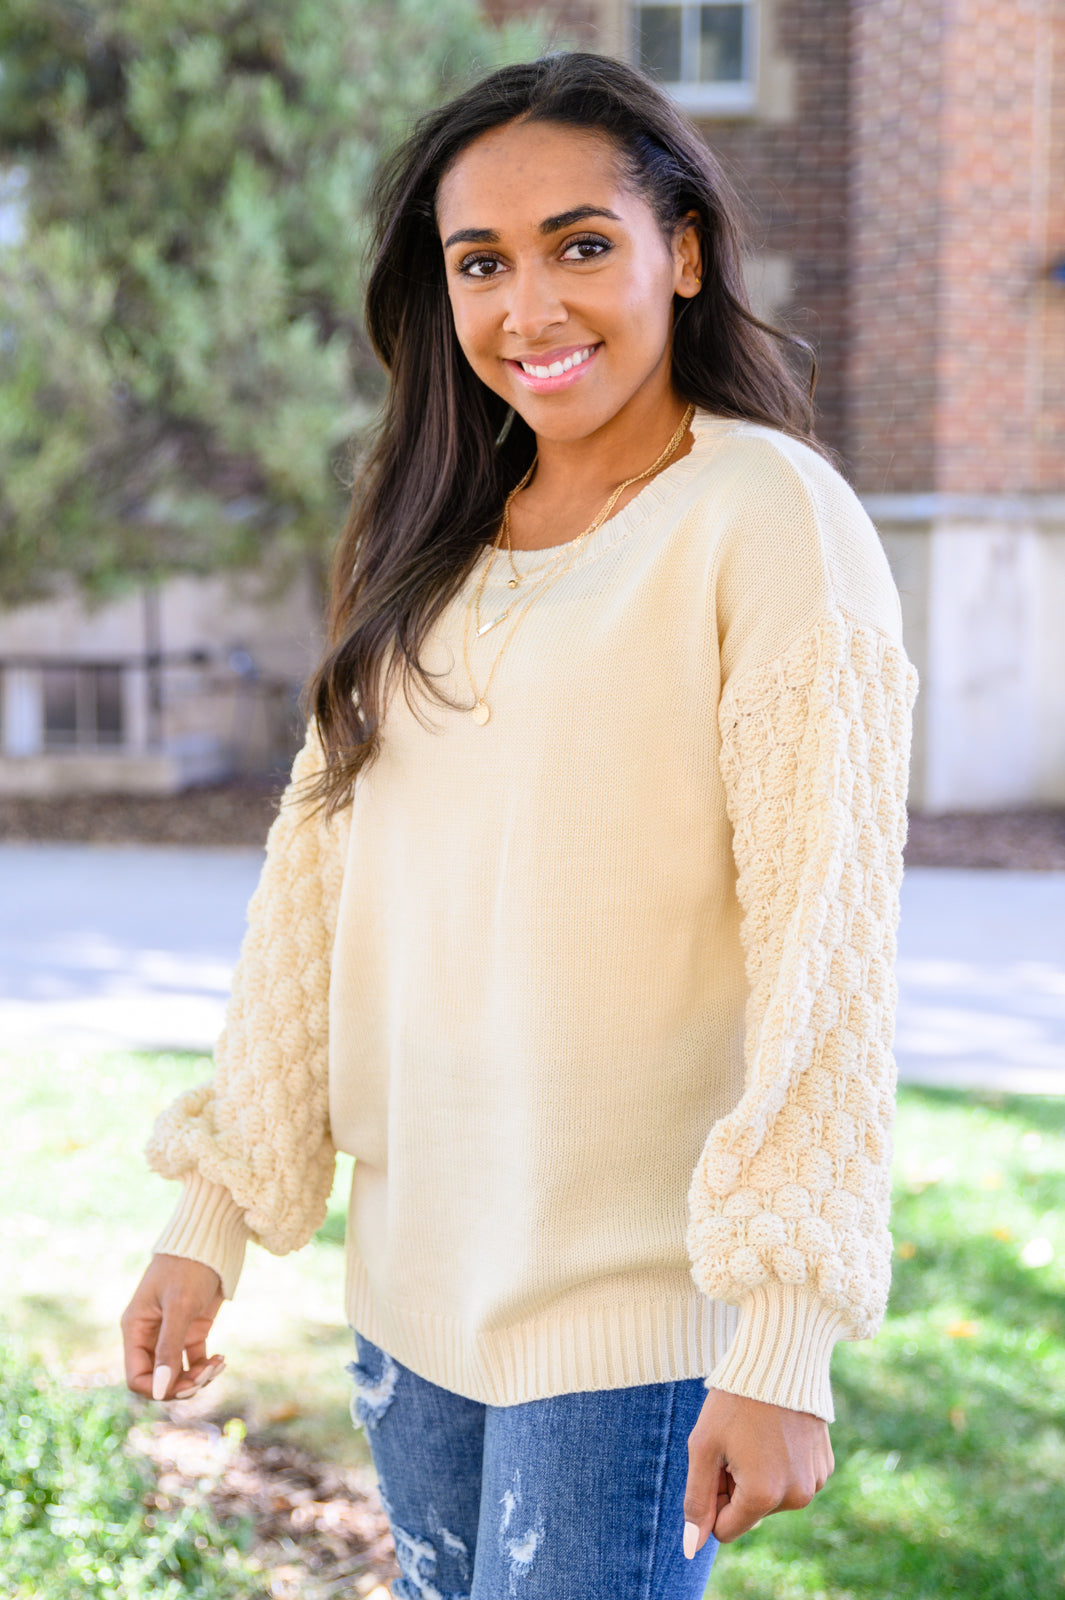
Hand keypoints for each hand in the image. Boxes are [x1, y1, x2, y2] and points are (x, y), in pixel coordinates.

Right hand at [121, 1253, 224, 1400]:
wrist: (212, 1239)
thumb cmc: (189, 1266)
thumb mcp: (179, 1306)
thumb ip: (169, 1349)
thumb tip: (160, 1392)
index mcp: (136, 1329)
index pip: (137, 1377)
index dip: (157, 1389)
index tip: (184, 1385)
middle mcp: (150, 1334)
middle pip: (159, 1379)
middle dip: (182, 1384)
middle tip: (207, 1374)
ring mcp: (172, 1333)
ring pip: (179, 1373)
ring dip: (198, 1377)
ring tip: (218, 1365)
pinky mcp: (193, 1329)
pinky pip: (195, 1361)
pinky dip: (207, 1366)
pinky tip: (221, 1359)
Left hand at [683, 1389, 833, 1551]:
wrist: (779, 1358)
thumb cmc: (734, 1401)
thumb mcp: (704, 1448)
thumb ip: (697, 1501)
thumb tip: (691, 1549)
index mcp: (764, 1496)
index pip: (725, 1530)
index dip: (712, 1497)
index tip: (714, 1462)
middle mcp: (796, 1497)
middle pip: (749, 1512)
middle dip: (735, 1485)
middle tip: (734, 1442)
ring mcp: (815, 1481)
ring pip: (771, 1497)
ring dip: (757, 1474)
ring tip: (756, 1433)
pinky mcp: (825, 1465)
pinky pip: (792, 1480)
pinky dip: (778, 1463)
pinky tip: (776, 1431)